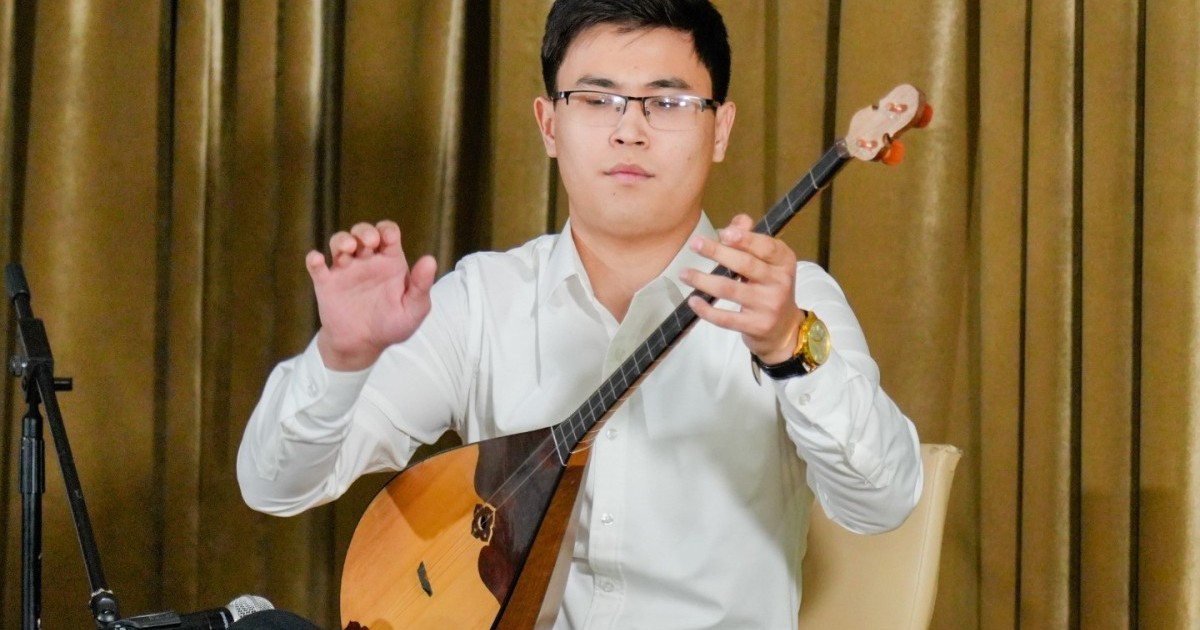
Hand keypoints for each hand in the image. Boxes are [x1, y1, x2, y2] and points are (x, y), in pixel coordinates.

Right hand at [307, 220, 437, 370]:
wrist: (364, 346)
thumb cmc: (392, 325)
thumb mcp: (414, 308)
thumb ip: (422, 285)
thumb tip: (430, 259)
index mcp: (389, 261)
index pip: (388, 233)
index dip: (387, 230)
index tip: (388, 239)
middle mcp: (367, 261)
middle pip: (362, 232)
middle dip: (364, 231)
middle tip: (369, 242)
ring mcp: (345, 270)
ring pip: (339, 242)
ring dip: (341, 239)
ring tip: (348, 249)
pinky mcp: (326, 284)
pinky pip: (316, 266)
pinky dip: (314, 259)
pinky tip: (317, 259)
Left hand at [680, 214, 803, 363]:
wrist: (784, 328)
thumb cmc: (769, 287)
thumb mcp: (767, 262)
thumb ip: (751, 240)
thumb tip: (739, 221)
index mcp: (784, 262)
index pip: (766, 247)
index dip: (745, 239)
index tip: (723, 233)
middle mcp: (780, 282)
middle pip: (746, 264)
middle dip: (718, 252)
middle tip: (695, 244)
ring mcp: (768, 306)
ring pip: (730, 289)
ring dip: (703, 280)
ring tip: (684, 273)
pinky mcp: (756, 326)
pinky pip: (726, 318)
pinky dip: (706, 309)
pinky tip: (693, 300)